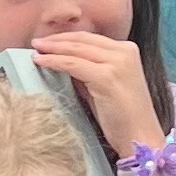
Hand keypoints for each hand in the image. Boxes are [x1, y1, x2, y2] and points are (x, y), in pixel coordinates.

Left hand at [27, 23, 162, 162]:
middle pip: (82, 40)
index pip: (91, 38)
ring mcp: (117, 63)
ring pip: (76, 49)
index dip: (67, 38)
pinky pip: (73, 64)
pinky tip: (41, 62)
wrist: (140, 137)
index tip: (48, 41)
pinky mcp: (107, 77)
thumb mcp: (104, 85)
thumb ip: (89, 71)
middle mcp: (124, 51)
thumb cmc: (123, 118)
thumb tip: (62, 61)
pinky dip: (54, 61)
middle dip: (56, 40)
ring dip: (52, 48)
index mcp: (127, 50)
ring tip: (35, 50)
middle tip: (36, 42)